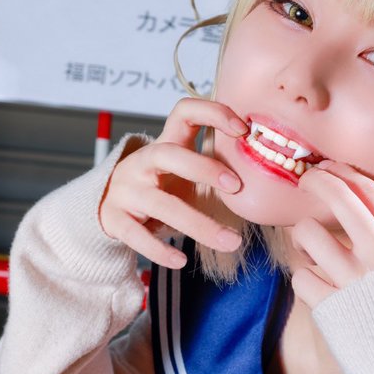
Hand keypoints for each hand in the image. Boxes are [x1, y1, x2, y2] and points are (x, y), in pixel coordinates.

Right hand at [99, 98, 246, 267]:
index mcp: (165, 144)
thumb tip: (264, 171)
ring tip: (231, 241)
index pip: (185, 112)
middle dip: (203, 168)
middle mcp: (143, 162)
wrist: (108, 208)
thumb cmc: (159, 187)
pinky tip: (180, 261)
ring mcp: (126, 190)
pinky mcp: (115, 219)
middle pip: (169, 155)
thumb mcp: (183, 172)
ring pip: (162, 204)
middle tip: (236, 187)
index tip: (243, 129)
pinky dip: (160, 250)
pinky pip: (137, 235)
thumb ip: (213, 168)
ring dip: (198, 224)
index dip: (213, 113)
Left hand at [289, 161, 373, 307]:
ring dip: (303, 235)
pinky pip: (300, 276)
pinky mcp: (331, 308)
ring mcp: (353, 281)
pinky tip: (313, 282)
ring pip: (308, 234)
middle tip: (306, 181)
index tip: (330, 169)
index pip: (369, 193)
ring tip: (309, 243)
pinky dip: (303, 277)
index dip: (344, 175)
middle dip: (316, 182)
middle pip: (338, 199)